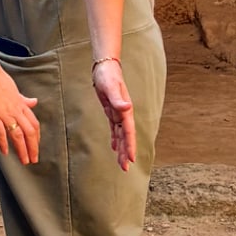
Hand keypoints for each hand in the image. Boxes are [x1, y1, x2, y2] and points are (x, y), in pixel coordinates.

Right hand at [0, 56, 41, 167]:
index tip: (36, 146)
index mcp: (20, 104)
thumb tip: (33, 101)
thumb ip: (23, 99)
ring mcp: (5, 113)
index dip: (36, 137)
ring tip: (24, 160)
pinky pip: (1, 132)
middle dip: (33, 148)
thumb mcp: (13, 88)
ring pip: (19, 135)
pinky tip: (4, 152)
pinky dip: (3, 143)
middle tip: (33, 159)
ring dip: (22, 149)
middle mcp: (15, 110)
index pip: (33, 123)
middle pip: (30, 132)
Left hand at [93, 55, 136, 171]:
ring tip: (121, 163)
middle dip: (126, 152)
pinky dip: (116, 139)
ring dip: (122, 149)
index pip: (129, 132)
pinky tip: (115, 148)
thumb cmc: (108, 76)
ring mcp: (118, 113)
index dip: (130, 146)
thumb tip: (127, 108)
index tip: (131, 159)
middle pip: (126, 137)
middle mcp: (124, 114)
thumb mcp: (111, 87)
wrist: (105, 67)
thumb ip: (118, 99)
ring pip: (121, 135)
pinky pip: (115, 129)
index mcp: (126, 110)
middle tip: (125, 168)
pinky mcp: (111, 111)